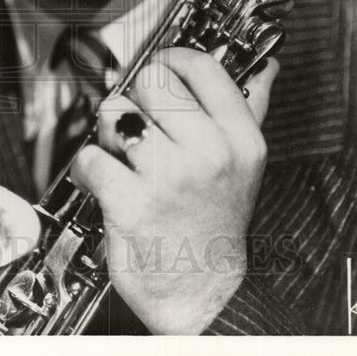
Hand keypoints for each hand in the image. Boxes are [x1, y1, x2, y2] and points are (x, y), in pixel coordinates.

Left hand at [70, 48, 277, 333]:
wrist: (204, 295)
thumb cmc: (217, 224)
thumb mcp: (246, 165)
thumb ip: (253, 108)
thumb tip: (267, 66)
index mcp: (240, 138)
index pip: (201, 66)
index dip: (172, 60)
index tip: (161, 69)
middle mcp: (209, 154)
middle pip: (151, 81)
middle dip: (137, 99)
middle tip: (140, 125)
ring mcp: (169, 178)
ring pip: (115, 113)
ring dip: (110, 133)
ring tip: (124, 156)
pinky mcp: (130, 203)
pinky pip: (91, 155)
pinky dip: (88, 167)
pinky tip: (103, 180)